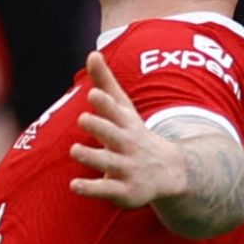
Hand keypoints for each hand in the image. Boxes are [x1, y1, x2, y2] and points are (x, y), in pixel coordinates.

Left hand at [67, 51, 188, 208]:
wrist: (169, 172)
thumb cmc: (135, 134)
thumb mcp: (124, 109)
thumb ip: (106, 83)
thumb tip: (92, 52)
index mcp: (126, 124)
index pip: (116, 111)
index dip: (105, 103)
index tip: (93, 93)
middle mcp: (127, 145)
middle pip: (113, 135)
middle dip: (100, 126)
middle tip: (83, 118)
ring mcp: (127, 169)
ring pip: (109, 163)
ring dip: (92, 157)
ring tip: (74, 150)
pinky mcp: (124, 191)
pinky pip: (107, 190)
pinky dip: (92, 189)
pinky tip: (74, 185)